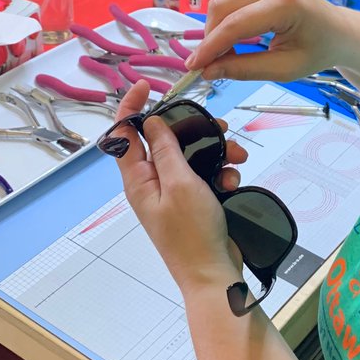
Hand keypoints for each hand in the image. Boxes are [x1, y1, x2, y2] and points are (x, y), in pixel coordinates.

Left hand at [111, 81, 247, 293]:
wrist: (213, 274)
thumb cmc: (192, 235)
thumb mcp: (179, 184)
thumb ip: (165, 150)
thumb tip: (150, 122)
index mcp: (138, 179)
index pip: (124, 134)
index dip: (131, 106)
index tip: (148, 84)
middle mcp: (152, 183)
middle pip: (165, 140)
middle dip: (192, 129)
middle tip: (217, 124)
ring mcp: (174, 193)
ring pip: (190, 155)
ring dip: (214, 151)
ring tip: (236, 155)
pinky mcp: (194, 201)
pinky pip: (205, 174)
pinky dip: (221, 172)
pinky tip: (233, 179)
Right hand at [186, 0, 346, 82]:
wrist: (339, 31)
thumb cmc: (318, 51)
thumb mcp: (284, 69)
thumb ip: (245, 69)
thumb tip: (208, 71)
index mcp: (284, 4)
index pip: (235, 25)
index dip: (210, 47)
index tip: (193, 67)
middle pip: (222, 6)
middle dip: (209, 36)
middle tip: (208, 65)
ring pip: (222, 0)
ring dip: (215, 28)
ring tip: (223, 55)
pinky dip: (224, 20)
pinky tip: (231, 40)